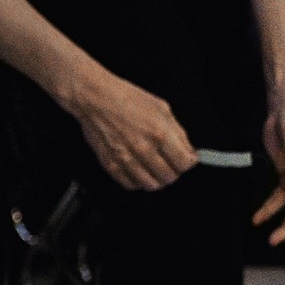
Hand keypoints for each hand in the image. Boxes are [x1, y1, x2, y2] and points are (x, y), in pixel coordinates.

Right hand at [62, 65, 199, 190]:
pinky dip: (138, 181)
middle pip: (168, 177)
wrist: (96, 99)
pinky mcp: (110, 164)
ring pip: (150, 185)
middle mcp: (143, 149)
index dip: (188, 162)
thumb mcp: (162, 109)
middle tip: (172, 164)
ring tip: (157, 170)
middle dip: (174, 172)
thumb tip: (188, 150)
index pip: (183, 163)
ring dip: (157, 180)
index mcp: (160, 134)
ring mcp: (125, 159)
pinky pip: (129, 184)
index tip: (187, 159)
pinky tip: (140, 171)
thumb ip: (178, 133)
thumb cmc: (127, 99)